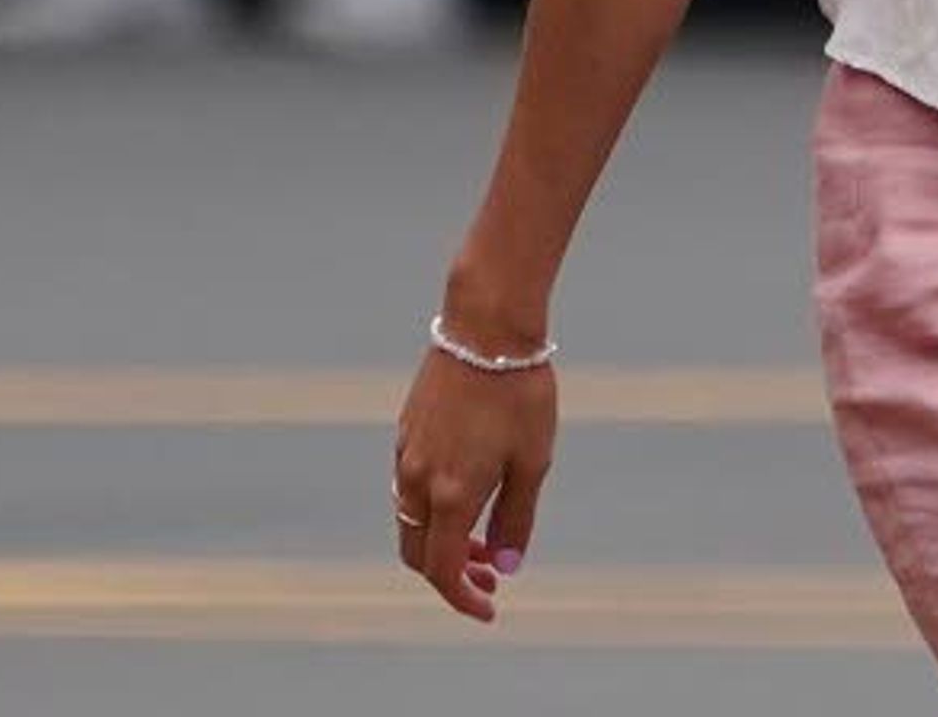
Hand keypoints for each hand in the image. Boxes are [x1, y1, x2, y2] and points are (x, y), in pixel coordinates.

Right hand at [389, 331, 555, 622]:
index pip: (442, 570)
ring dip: (443, 542)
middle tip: (492, 576)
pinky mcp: (405, 433)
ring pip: (411, 522)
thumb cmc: (518, 393)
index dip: (463, 599)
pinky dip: (433, 510)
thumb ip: (517, 518)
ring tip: (488, 538)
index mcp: (450, 494)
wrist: (485, 327)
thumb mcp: (532, 461)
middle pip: (419, 553)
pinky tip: (469, 495)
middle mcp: (417, 481)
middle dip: (452, 575)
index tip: (489, 609)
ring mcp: (405, 456)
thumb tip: (507, 567)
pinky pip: (409, 490)